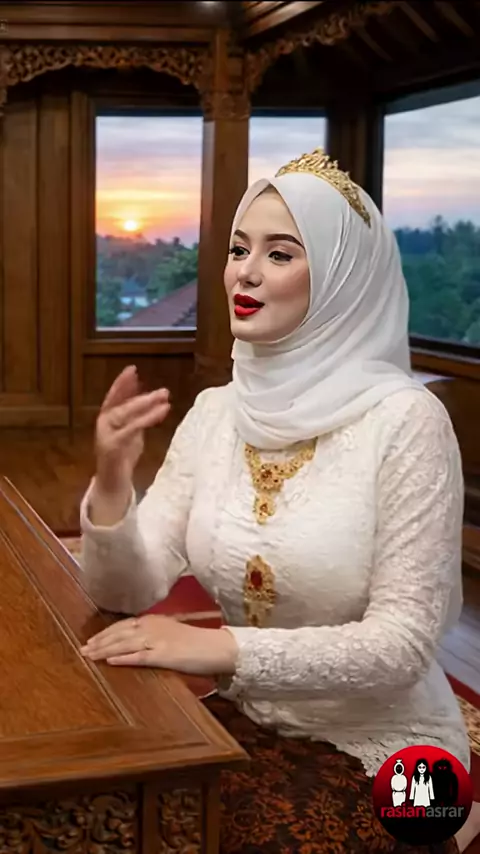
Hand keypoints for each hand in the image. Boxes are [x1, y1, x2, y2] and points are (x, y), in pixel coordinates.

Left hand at [80, 614, 238, 675]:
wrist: (217, 647)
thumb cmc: (197, 643)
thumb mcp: (171, 633)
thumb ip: (153, 635)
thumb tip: (135, 643)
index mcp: (154, 620)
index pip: (123, 625)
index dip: (105, 633)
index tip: (91, 640)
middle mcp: (152, 626)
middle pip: (119, 633)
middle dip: (99, 641)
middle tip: (82, 649)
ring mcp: (157, 640)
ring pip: (124, 644)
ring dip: (105, 650)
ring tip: (89, 656)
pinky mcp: (163, 654)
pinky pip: (139, 656)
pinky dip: (123, 658)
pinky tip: (110, 662)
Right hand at [95, 365, 170, 491]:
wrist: (112, 484)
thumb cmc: (122, 458)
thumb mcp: (132, 433)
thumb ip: (137, 417)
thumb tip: (147, 398)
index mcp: (106, 419)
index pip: (113, 396)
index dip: (122, 383)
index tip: (132, 370)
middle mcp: (103, 423)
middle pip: (121, 403)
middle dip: (141, 394)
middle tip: (163, 390)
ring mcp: (106, 434)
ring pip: (126, 413)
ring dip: (146, 403)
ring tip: (164, 396)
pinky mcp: (112, 445)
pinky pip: (132, 427)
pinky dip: (148, 418)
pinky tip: (161, 411)